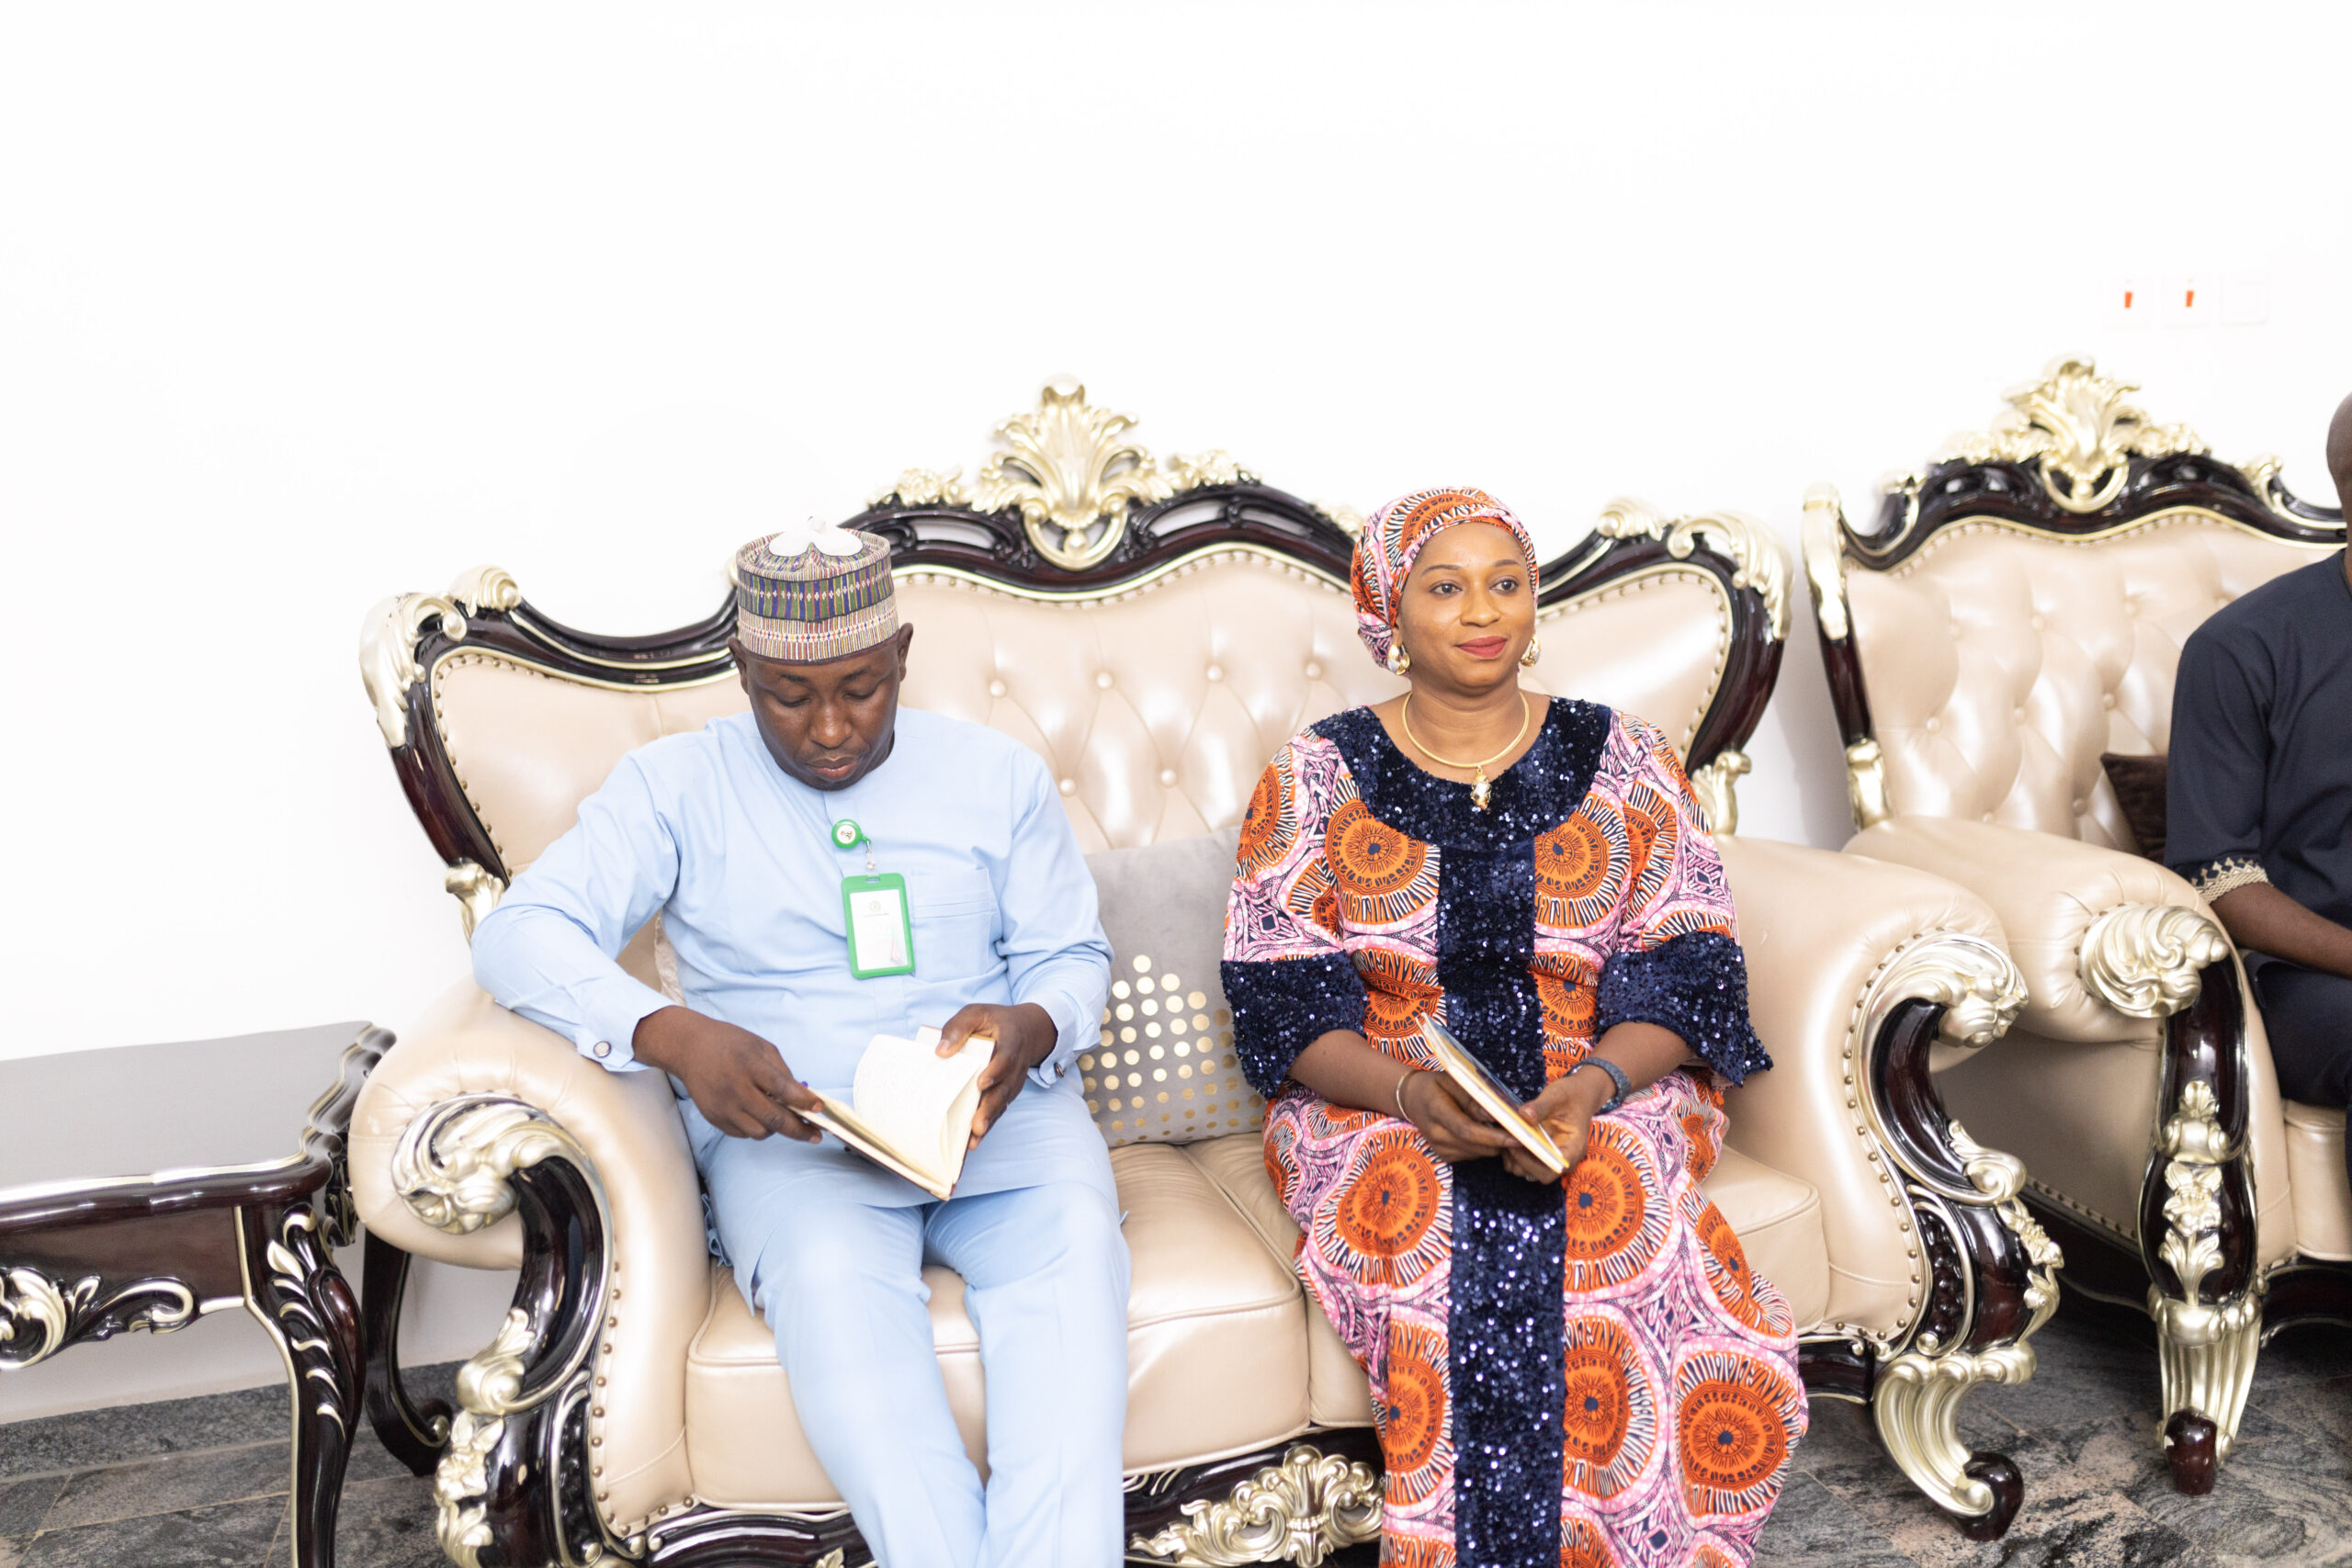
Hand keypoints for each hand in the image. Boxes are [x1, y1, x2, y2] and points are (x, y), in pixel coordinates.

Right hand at [631, 1006, 822, 1140]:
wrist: (690, 1048)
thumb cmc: (730, 1044)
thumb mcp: (761, 1047)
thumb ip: (782, 1072)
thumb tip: (803, 1098)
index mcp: (750, 1065)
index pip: (782, 1089)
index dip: (804, 1102)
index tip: (820, 1108)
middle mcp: (736, 1089)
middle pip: (774, 1120)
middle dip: (800, 1130)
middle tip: (816, 1135)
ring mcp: (723, 1107)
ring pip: (759, 1133)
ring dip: (776, 1129)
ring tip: (782, 1118)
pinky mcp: (714, 1118)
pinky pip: (743, 1134)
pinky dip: (756, 1128)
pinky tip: (758, 1114)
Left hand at [938, 1001, 1056, 1148]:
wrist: (1025, 1030)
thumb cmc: (995, 1022)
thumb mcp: (976, 1013)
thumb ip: (959, 1028)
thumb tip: (940, 1051)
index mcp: (1010, 1042)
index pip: (1005, 1059)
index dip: (995, 1072)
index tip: (981, 1083)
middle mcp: (1015, 1066)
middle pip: (1004, 1090)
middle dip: (990, 1109)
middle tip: (976, 1125)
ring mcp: (1013, 1082)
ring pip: (1001, 1104)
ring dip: (988, 1122)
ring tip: (972, 1139)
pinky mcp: (1006, 1093)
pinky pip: (998, 1110)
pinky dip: (987, 1125)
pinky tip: (972, 1140)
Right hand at [1396, 1071, 1517, 1162]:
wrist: (1412, 1099)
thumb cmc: (1436, 1085)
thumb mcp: (1453, 1080)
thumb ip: (1473, 1097)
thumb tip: (1494, 1114)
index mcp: (1436, 1110)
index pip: (1467, 1129)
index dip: (1493, 1136)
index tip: (1517, 1136)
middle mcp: (1436, 1134)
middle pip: (1475, 1145)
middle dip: (1501, 1142)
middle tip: (1524, 1135)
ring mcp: (1438, 1148)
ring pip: (1477, 1153)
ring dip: (1495, 1145)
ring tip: (1508, 1131)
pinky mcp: (1444, 1156)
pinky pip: (1472, 1155)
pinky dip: (1484, 1147)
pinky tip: (1487, 1134)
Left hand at [1508, 1065, 1615, 1181]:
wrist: (1580, 1093)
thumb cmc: (1572, 1095)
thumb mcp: (1557, 1096)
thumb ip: (1540, 1107)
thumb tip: (1524, 1115)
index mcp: (1572, 1149)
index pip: (1550, 1170)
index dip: (1530, 1163)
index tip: (1514, 1145)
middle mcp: (1563, 1158)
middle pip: (1537, 1174)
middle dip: (1518, 1161)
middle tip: (1504, 1140)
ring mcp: (1552, 1156)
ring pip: (1527, 1170)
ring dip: (1513, 1158)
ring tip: (1504, 1136)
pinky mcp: (1542, 1151)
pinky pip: (1525, 1160)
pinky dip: (1513, 1152)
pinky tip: (1507, 1135)